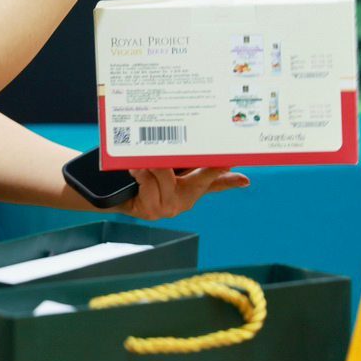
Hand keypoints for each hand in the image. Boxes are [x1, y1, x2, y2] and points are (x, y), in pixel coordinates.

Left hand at [117, 166, 248, 219]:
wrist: (114, 193)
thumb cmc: (142, 178)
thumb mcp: (165, 166)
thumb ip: (185, 161)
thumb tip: (207, 151)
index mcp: (192, 188)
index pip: (217, 183)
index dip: (231, 180)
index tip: (245, 178)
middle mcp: (184, 199)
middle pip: (201, 179)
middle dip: (210, 167)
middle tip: (219, 158)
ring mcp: (170, 207)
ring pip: (166, 176)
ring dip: (152, 166)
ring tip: (140, 163)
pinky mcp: (153, 210)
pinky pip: (149, 182)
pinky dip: (140, 174)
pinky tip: (134, 173)